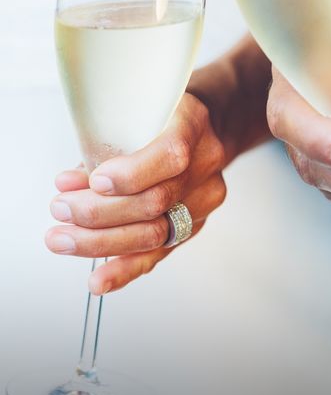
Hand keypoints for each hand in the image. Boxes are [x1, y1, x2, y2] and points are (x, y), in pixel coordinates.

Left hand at [45, 94, 225, 293]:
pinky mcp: (193, 226)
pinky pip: (159, 254)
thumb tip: (67, 186)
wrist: (204, 129)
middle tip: (60, 209)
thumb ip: (105, 147)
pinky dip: (125, 269)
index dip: (131, 174)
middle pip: (156, 201)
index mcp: (192, 125)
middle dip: (100, 212)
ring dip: (102, 241)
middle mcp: (205, 165)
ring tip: (62, 240)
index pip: (170, 156)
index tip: (94, 182)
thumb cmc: (159, 117)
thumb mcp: (135, 113)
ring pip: (155, 233)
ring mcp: (203, 200)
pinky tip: (99, 280)